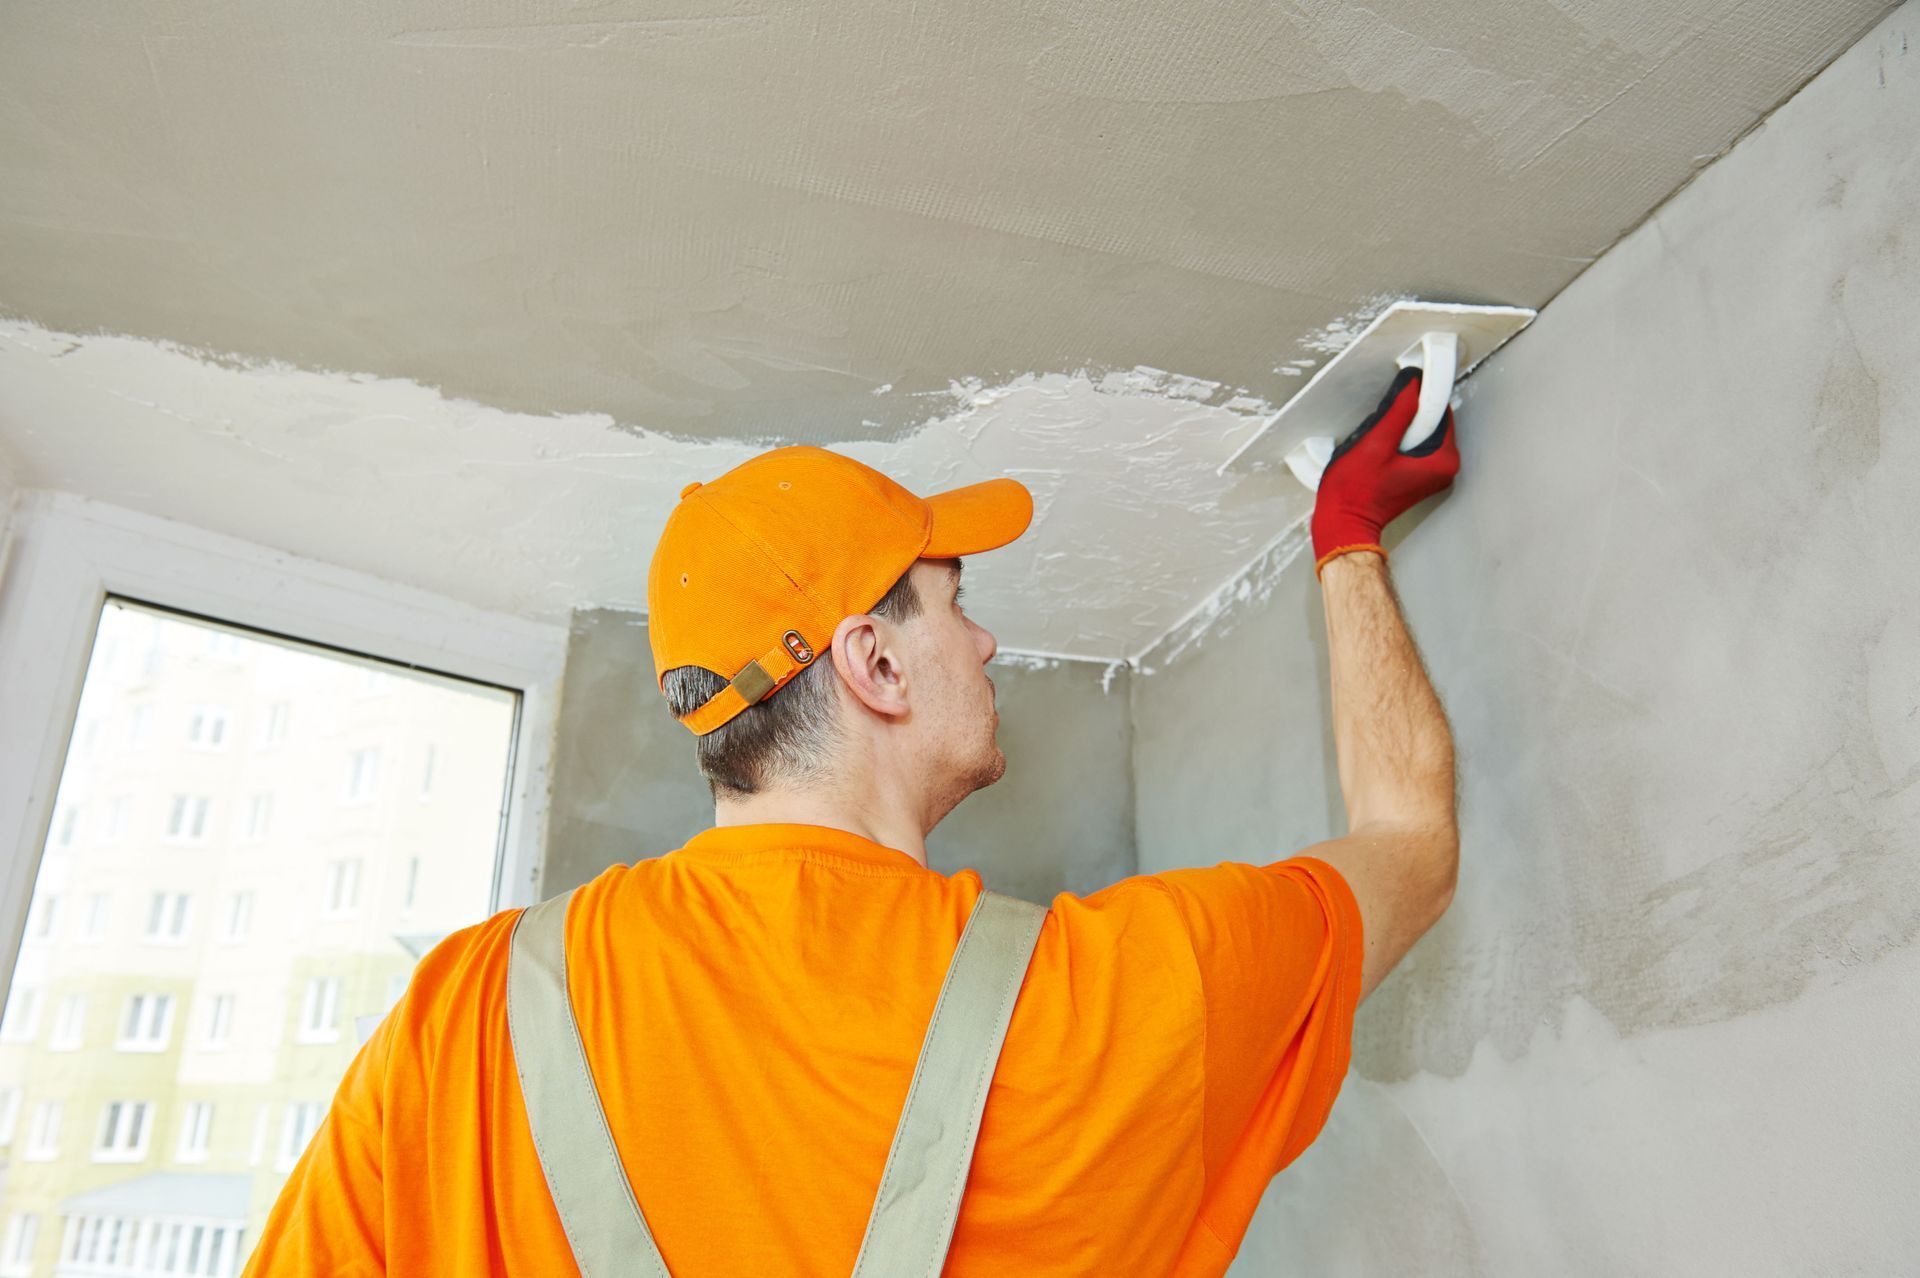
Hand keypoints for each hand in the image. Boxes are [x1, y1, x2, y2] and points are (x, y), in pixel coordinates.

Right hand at [1310, 366, 1459, 576]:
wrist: (1343, 522)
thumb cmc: (1356, 493)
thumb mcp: (1374, 444)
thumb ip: (1398, 411)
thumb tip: (1414, 385)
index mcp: (1443, 460)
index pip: (1441, 410)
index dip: (1420, 396)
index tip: (1403, 391)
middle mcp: (1443, 467)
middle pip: (1431, 420)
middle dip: (1407, 415)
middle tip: (1381, 429)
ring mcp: (1431, 472)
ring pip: (1420, 431)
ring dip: (1399, 427)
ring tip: (1377, 444)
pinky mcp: (1417, 474)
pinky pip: (1413, 444)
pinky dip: (1397, 440)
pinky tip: (1378, 450)